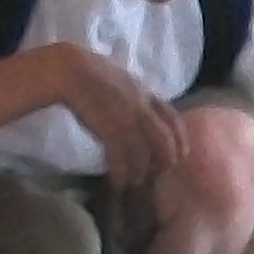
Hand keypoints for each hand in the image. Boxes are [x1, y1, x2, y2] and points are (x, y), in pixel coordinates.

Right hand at [53, 45, 184, 185]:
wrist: (72, 71)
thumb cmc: (92, 72)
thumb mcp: (122, 80)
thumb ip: (134, 96)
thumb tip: (139, 111)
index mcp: (146, 93)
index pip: (173, 118)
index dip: (180, 138)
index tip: (182, 153)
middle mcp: (143, 107)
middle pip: (164, 141)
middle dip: (164, 161)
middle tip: (158, 175)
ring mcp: (128, 119)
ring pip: (144, 153)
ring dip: (140, 172)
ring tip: (134, 182)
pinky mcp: (111, 128)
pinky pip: (121, 157)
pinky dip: (121, 172)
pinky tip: (118, 181)